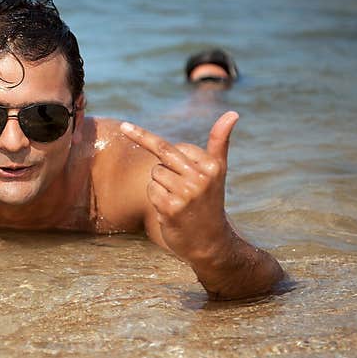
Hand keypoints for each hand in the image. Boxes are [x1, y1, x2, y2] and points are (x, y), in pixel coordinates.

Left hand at [120, 112, 237, 264]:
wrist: (210, 243)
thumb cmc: (210, 202)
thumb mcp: (217, 171)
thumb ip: (220, 141)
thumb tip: (233, 113)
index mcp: (212, 166)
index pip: (174, 146)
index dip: (167, 154)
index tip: (130, 126)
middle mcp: (201, 179)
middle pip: (161, 153)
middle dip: (139, 138)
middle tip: (123, 126)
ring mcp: (186, 194)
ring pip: (155, 174)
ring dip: (160, 186)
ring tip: (178, 199)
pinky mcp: (171, 208)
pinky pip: (151, 191)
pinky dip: (156, 199)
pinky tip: (171, 210)